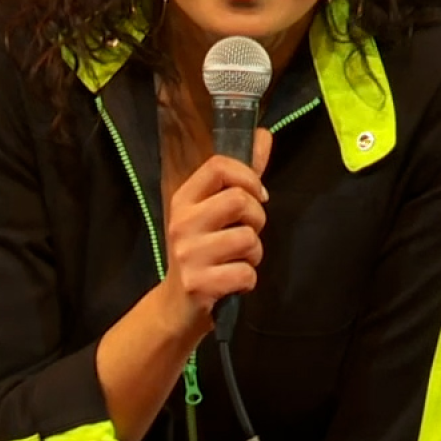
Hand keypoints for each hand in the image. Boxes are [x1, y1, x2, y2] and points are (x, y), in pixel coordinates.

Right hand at [161, 128, 272, 332]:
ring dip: (254, 253)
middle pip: (239, 201)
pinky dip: (248, 280)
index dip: (247, 177)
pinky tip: (232, 282)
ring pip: (247, 238)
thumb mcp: (214, 212)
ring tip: (238, 260)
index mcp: (184, 199)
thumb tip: (263, 135)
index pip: (218, 167)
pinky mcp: (198, 284)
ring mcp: (188, 254)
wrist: (176, 306)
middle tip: (247, 233)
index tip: (257, 195)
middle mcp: (181, 222)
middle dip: (257, 218)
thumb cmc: (204, 252)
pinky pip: (246, 273)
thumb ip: (241, 176)